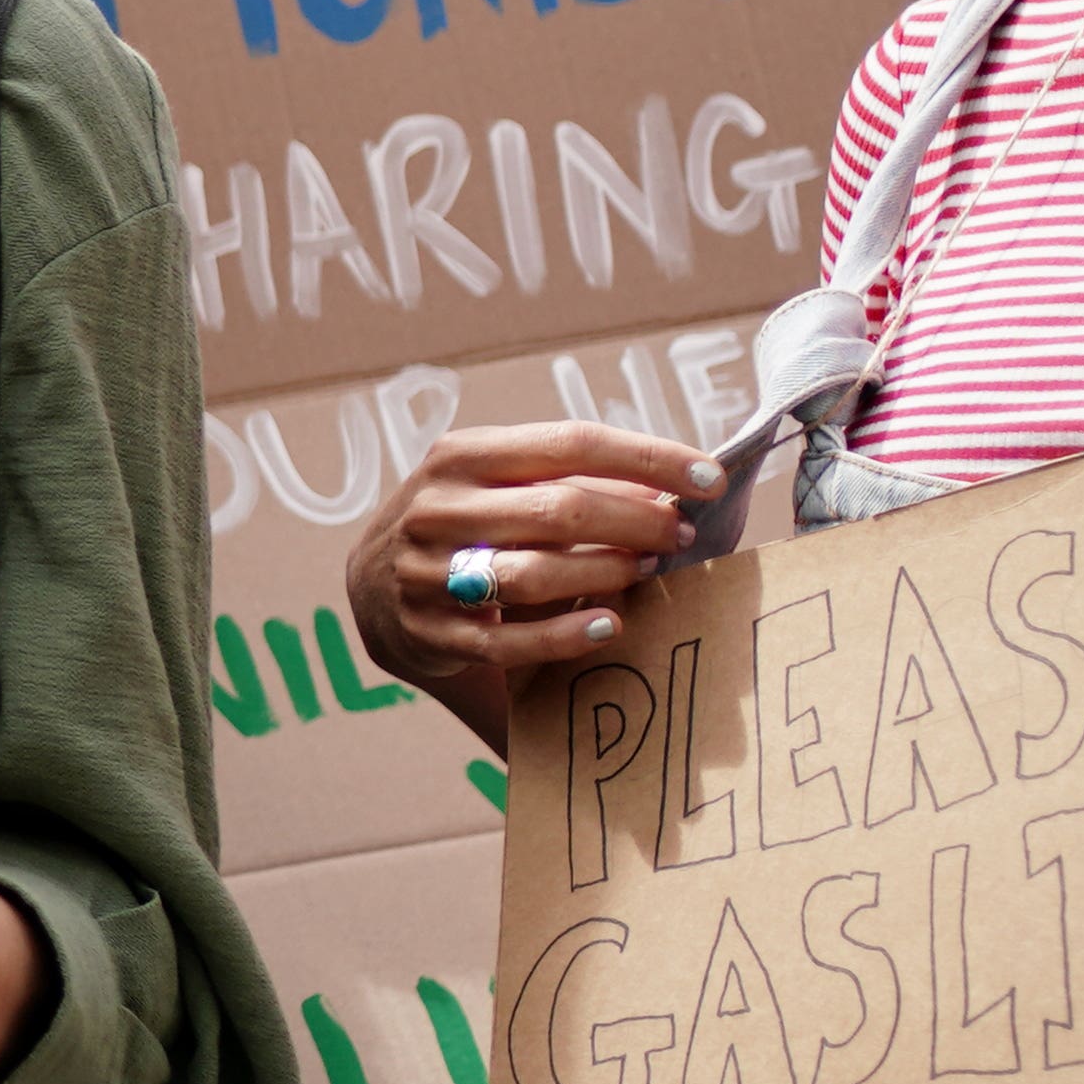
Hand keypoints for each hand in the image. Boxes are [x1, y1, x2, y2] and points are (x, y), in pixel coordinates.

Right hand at [345, 418, 719, 748]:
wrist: (373, 585)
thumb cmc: (466, 522)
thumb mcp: (499, 482)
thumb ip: (572, 481)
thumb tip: (670, 493)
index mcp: (460, 454)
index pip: (569, 444)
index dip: (647, 459)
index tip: (709, 478)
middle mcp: (436, 507)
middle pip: (558, 510)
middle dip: (637, 523)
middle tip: (682, 536)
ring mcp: (426, 571)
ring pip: (532, 573)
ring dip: (606, 573)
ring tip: (650, 571)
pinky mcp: (431, 631)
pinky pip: (508, 640)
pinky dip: (567, 634)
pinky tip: (610, 624)